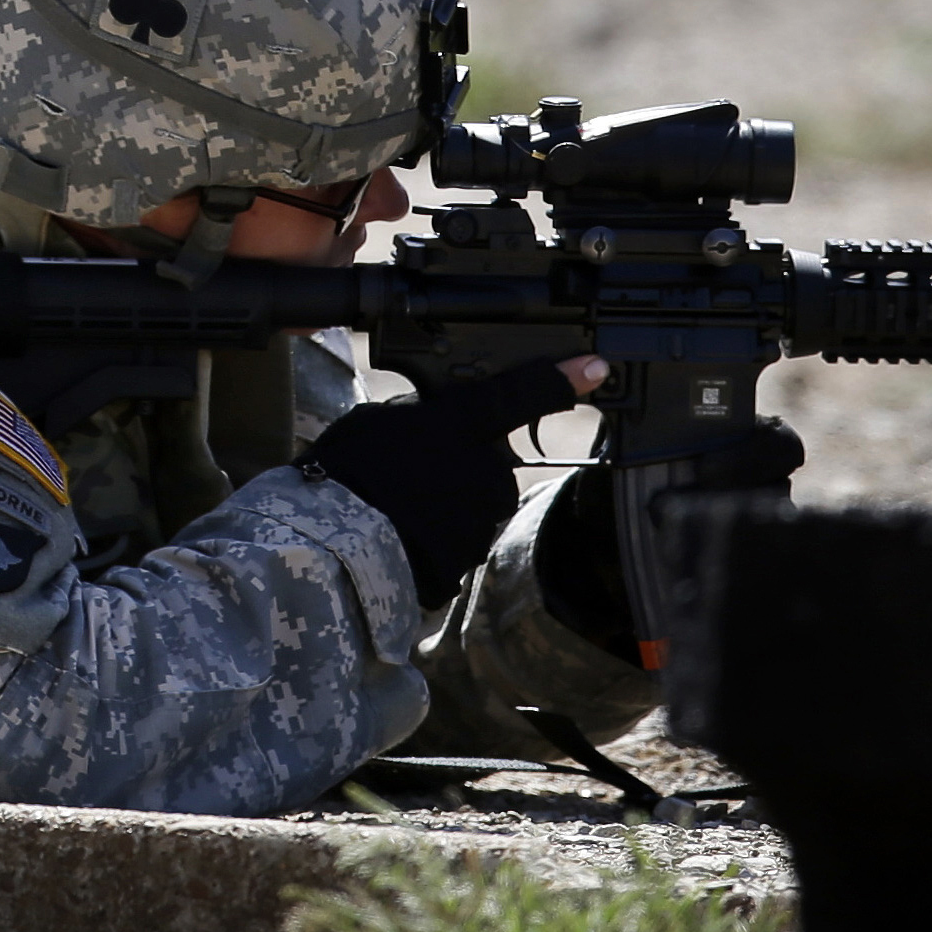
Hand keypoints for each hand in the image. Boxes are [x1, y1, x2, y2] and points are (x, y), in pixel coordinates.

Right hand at [300, 357, 605, 607]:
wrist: (335, 548)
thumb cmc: (346, 473)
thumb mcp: (376, 420)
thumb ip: (416, 417)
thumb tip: (426, 421)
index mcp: (459, 426)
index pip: (519, 394)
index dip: (561, 379)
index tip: (596, 370)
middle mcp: (484, 470)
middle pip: (487, 463)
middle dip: (459, 466)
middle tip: (407, 471)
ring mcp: (481, 521)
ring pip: (472, 506)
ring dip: (444, 505)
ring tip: (392, 508)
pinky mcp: (468, 562)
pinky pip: (454, 543)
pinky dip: (432, 540)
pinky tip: (397, 536)